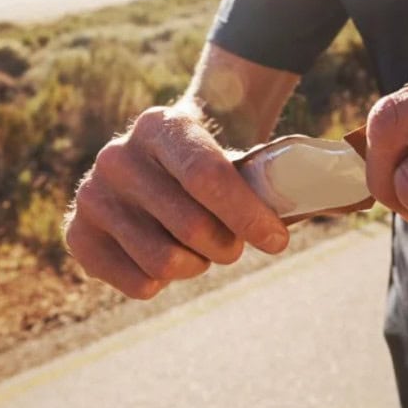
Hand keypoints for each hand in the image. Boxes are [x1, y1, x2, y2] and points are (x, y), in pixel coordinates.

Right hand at [65, 105, 290, 298]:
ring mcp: (92, 194)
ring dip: (197, 266)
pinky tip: (166, 258)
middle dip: (227, 246)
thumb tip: (329, 200)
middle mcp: (116, 156)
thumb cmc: (208, 165)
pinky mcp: (77, 233)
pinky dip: (163, 282)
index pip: (207, 177)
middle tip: (233, 246)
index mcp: (160, 125)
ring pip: (164, 260)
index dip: (247, 215)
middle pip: (191, 226)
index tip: (277, 240)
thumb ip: (268, 180)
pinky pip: (137, 282)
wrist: (156, 161)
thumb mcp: (233, 157)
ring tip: (201, 253)